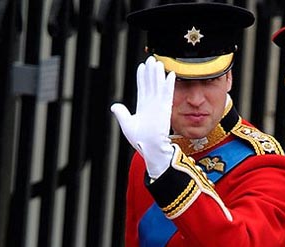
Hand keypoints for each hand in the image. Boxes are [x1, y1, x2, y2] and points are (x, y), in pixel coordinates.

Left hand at [111, 56, 176, 178]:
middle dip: (151, 72)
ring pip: (158, 85)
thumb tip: (115, 105)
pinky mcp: (165, 108)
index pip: (143, 88)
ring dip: (158, 74)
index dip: (142, 77)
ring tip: (158, 62)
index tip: (142, 67)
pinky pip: (167, 93)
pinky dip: (169, 83)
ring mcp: (158, 106)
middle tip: (152, 59)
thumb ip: (122, 114)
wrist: (149, 148)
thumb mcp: (127, 125)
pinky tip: (170, 74)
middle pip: (151, 84)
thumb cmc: (140, 141)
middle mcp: (151, 105)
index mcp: (143, 108)